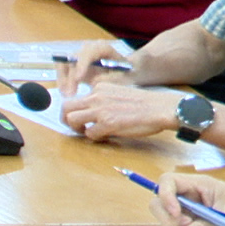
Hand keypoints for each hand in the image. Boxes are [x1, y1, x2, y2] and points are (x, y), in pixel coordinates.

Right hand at [55, 40, 135, 96]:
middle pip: (72, 58)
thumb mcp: (124, 77)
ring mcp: (80, 56)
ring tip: (66, 95)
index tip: (79, 79)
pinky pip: (63, 70)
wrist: (129, 71)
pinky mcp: (75, 65)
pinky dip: (63, 81)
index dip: (81, 65)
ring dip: (63, 79)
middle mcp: (88, 49)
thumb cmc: (128, 73)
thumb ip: (109, 79)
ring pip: (64, 63)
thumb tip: (92, 82)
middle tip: (70, 94)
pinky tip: (66, 92)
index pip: (88, 53)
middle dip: (69, 75)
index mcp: (102, 48)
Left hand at [60, 82, 176, 139]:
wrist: (160, 108)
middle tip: (74, 127)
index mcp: (99, 88)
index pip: (75, 98)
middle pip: (65, 107)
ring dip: (76, 129)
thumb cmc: (143, 103)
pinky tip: (103, 137)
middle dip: (65, 119)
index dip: (75, 110)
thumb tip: (89, 113)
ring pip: (71, 119)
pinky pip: (90, 133)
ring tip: (86, 132)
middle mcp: (96, 96)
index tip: (80, 117)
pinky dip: (94, 137)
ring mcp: (101, 110)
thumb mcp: (117, 93)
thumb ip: (102, 99)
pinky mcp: (108, 123)